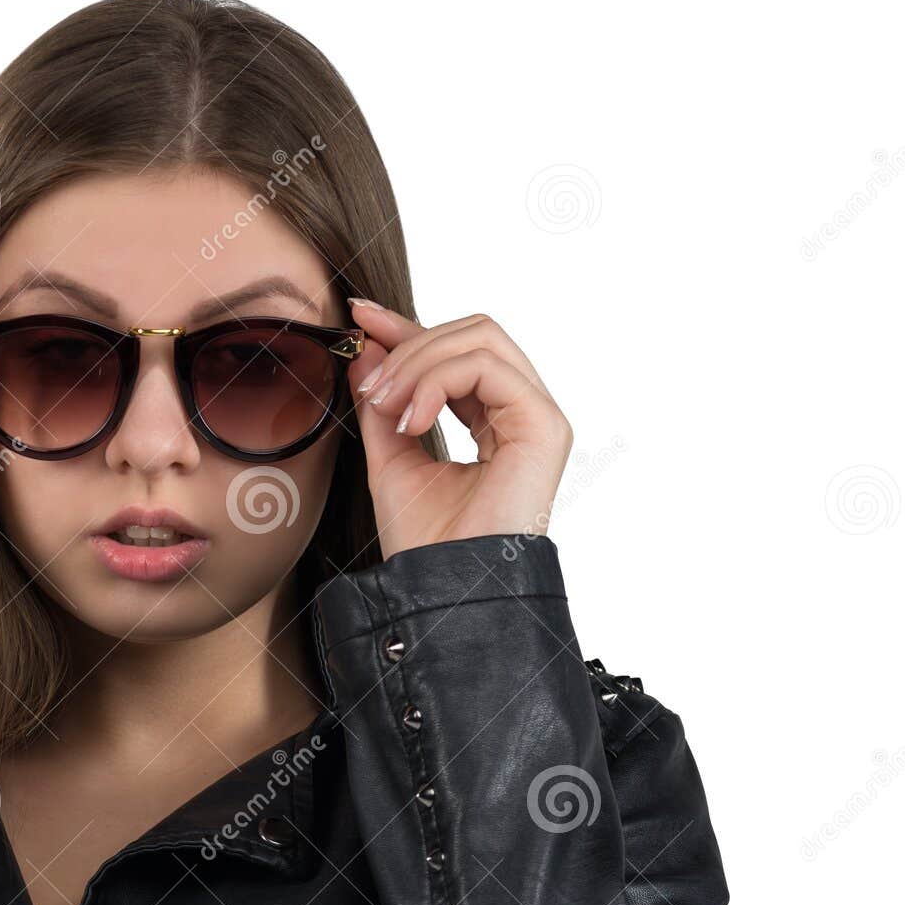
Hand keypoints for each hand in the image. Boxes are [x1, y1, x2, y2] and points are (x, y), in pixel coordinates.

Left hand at [344, 301, 571, 557]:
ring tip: (386, 407)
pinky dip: (438, 382)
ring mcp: (539, 417)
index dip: (406, 327)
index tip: (359, 317)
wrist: (439, 587)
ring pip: (480, 340)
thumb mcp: (389, 457)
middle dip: (409, 345)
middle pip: (472, 332)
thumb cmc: (422, 540)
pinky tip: (411, 420)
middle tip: (369, 387)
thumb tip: (366, 349)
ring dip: (418, 363)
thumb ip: (383, 403)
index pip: (456, 351)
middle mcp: (522, 413)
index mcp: (494, 420)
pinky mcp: (545, 426)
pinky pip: (488, 367)